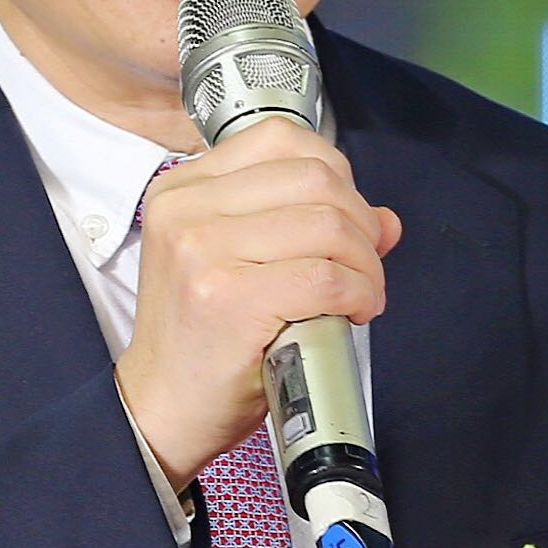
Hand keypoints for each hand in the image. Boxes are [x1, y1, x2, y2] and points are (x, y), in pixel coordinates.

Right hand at [115, 117, 399, 484]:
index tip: (348, 218)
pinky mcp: (228, 296)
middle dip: (360, 223)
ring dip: (366, 264)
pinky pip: (326, 278)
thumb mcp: (239, 264)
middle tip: (365, 264)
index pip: (281, 140)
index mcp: (184, 189)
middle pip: (315, 179)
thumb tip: (385, 220)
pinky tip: (354, 312)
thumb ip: (304, 227)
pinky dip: (358, 294)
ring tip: (362, 294)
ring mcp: (202, 250)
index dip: (336, 175)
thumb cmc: (203, 339)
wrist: (162, 407)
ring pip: (328, 226)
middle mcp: (187, 210)